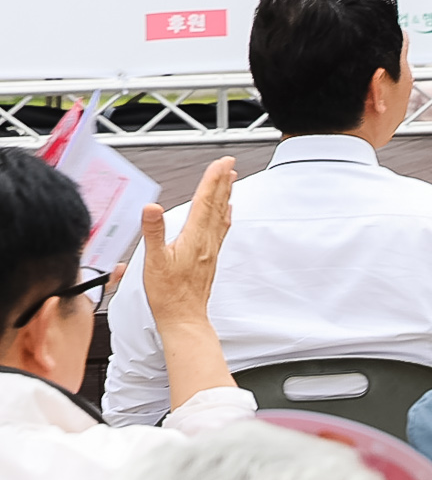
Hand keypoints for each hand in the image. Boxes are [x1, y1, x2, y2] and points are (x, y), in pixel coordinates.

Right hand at [141, 158, 235, 330]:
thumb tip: (152, 207)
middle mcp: (207, 240)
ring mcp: (211, 249)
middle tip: (228, 163)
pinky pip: (221, 229)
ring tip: (230, 179)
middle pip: (216, 204)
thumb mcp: (153, 261)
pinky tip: (226, 212)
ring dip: (225, 194)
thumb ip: (154, 232)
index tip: (220, 163)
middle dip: (222, 181)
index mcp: (195, 238)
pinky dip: (224, 214)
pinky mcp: (210, 257)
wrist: (184, 316)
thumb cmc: (168, 293)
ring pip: (221, 214)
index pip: (205, 202)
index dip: (212, 180)